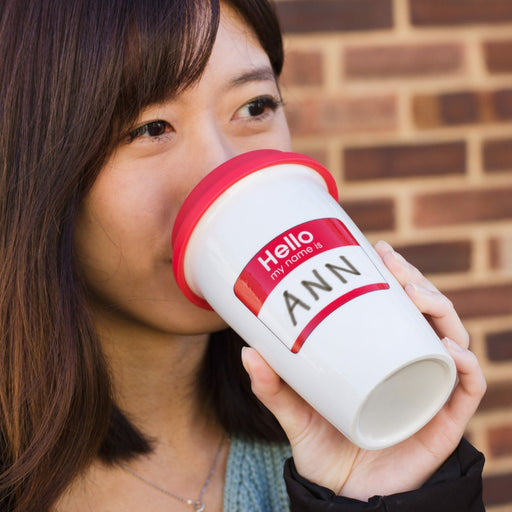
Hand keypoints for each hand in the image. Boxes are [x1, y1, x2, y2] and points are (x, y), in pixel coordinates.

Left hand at [241, 240, 485, 500]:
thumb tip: (247, 351)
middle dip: (415, 282)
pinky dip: (463, 365)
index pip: (395, 305)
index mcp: (380, 355)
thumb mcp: (295, 411)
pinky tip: (448, 347)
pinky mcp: (442, 420)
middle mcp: (407, 364)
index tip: (378, 249)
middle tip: (393, 267)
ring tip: (416, 296)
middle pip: (425, 313)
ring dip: (440, 310)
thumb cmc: (324, 447)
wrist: (344, 497)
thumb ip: (273, 386)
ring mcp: (427, 388)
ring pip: (450, 337)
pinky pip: (465, 387)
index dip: (394, 274)